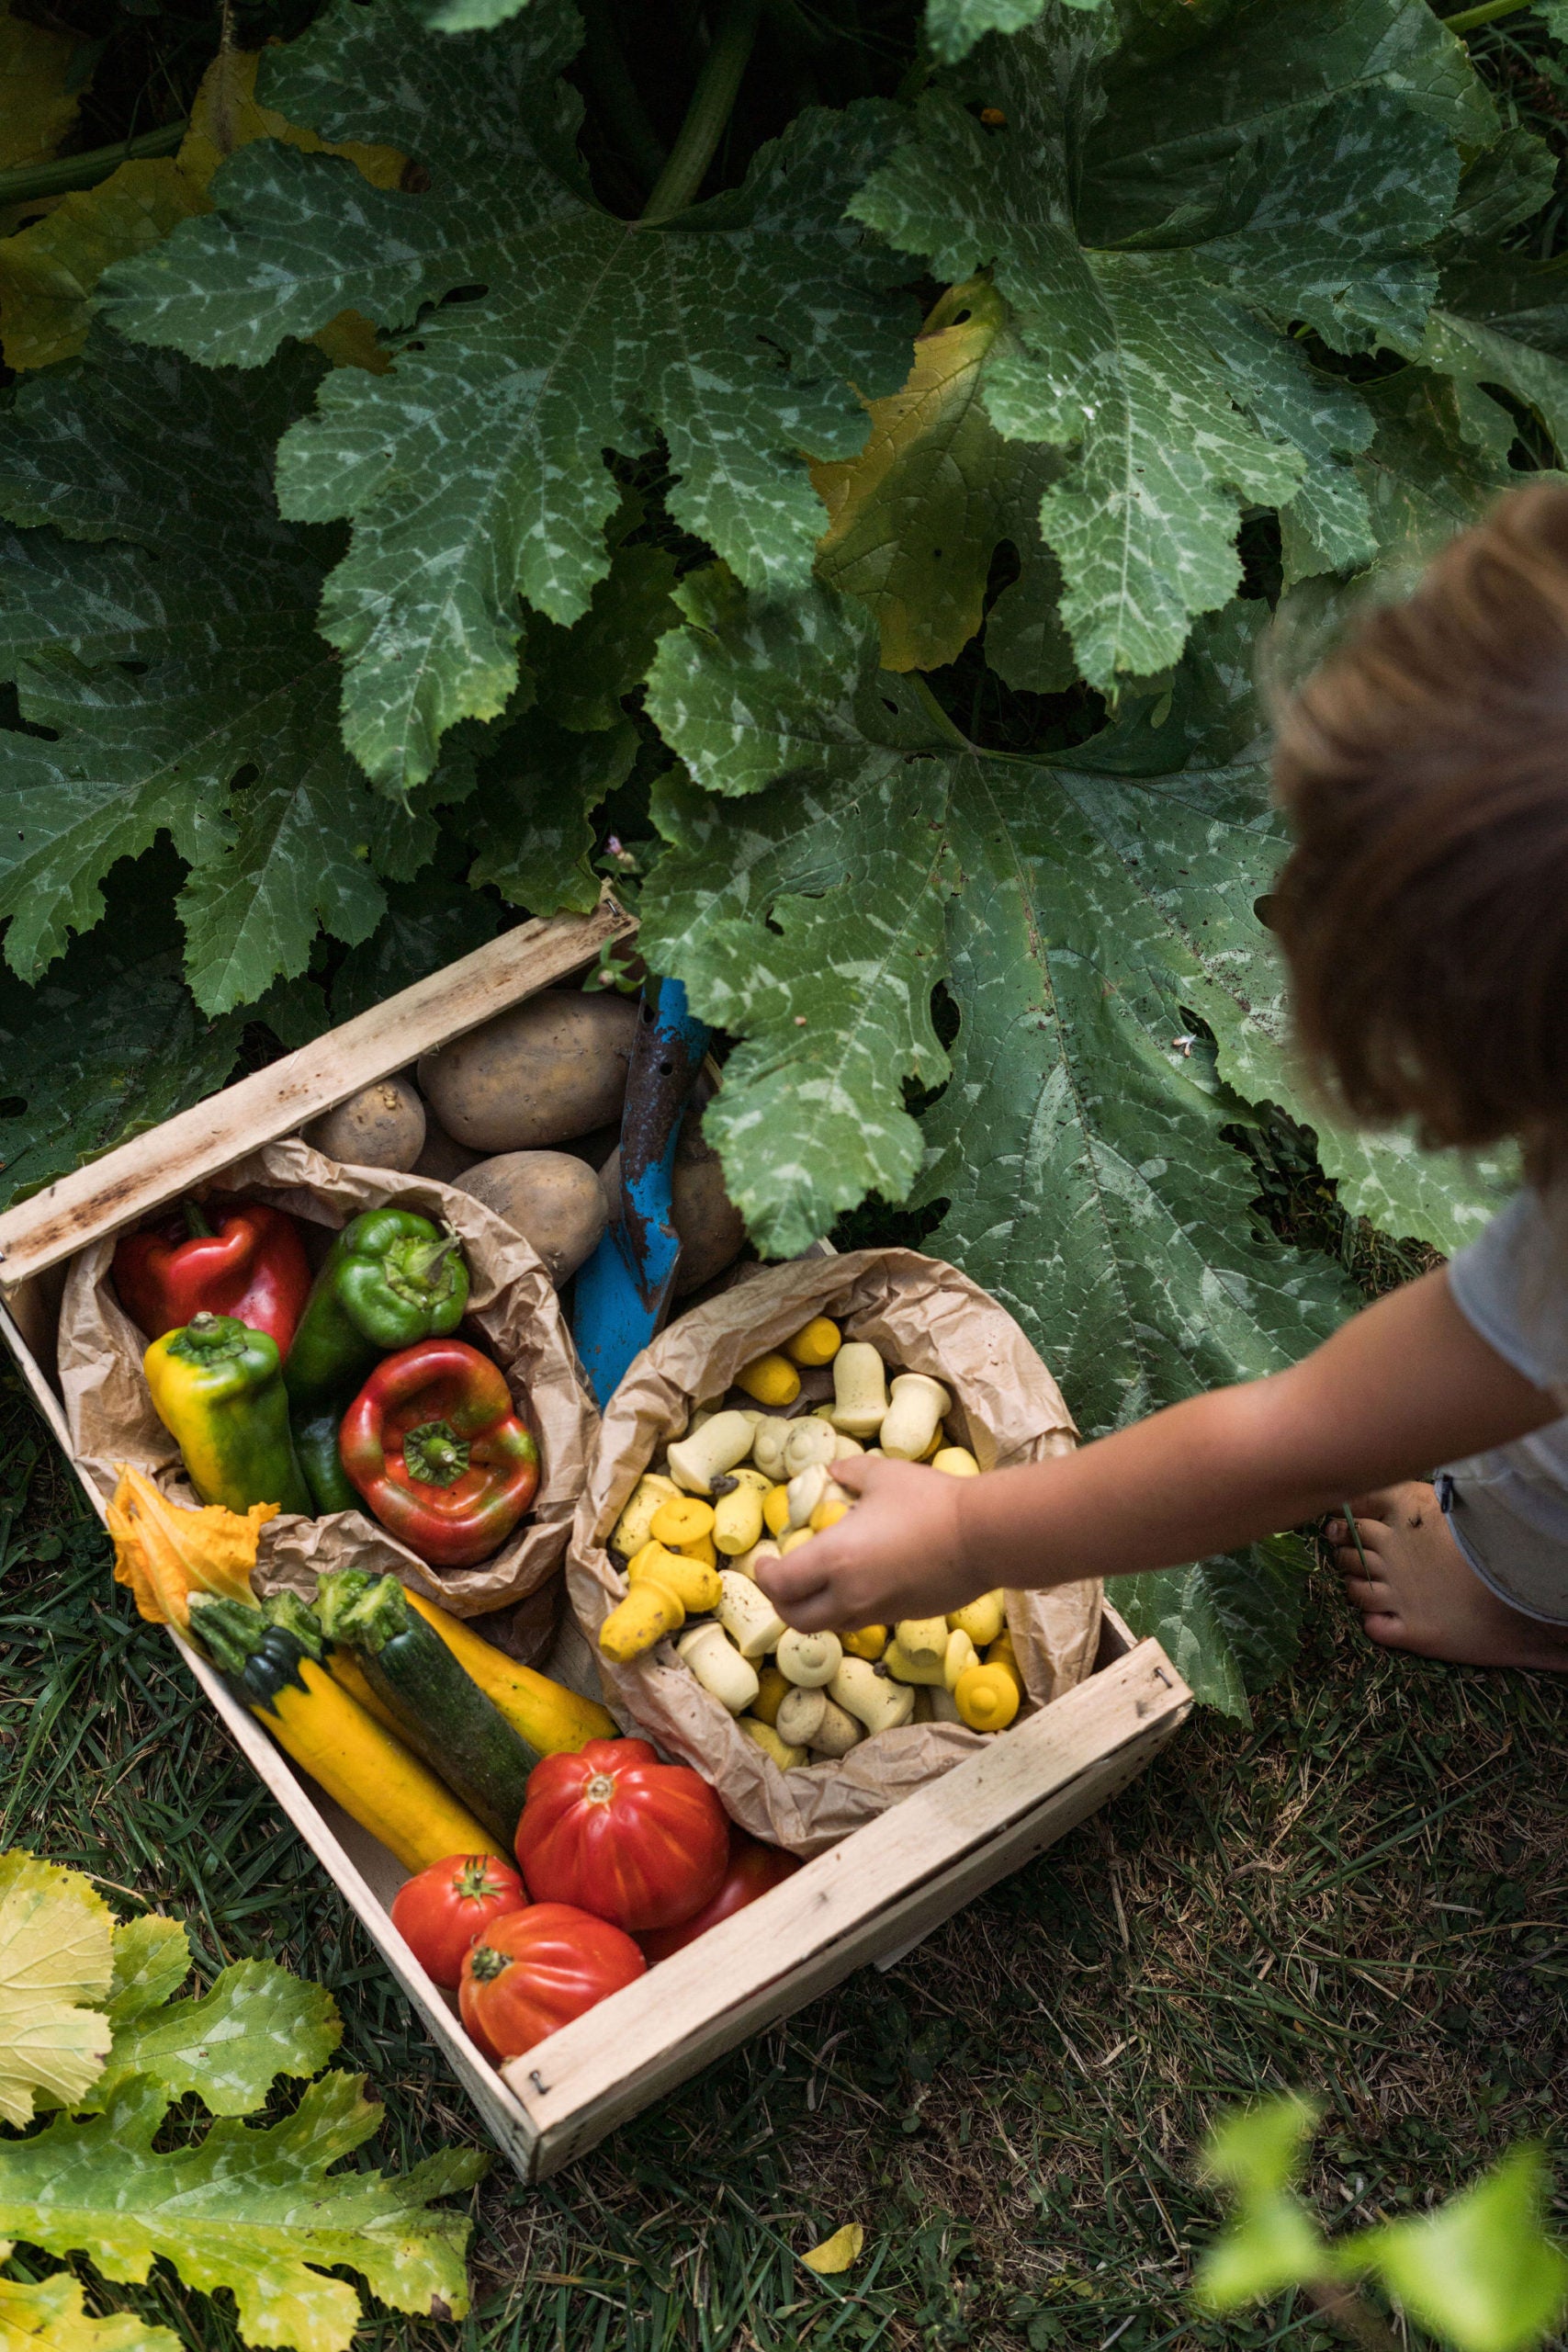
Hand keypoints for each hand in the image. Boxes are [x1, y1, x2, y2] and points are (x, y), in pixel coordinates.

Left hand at [753, 1454, 983, 1632]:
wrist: (984, 1536)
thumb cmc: (931, 1502)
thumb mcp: (883, 1475)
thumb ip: (850, 1473)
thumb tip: (833, 1473)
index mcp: (835, 1560)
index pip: (780, 1584)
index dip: (764, 1575)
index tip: (764, 1560)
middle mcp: (850, 1595)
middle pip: (797, 1617)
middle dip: (781, 1602)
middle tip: (781, 1580)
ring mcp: (878, 1611)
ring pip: (830, 1624)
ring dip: (814, 1608)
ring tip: (817, 1584)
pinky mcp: (903, 1617)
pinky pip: (862, 1620)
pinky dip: (847, 1608)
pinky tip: (859, 1583)